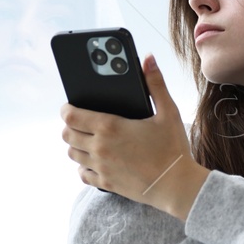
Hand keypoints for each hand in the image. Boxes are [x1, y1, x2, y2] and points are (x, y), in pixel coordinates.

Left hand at [61, 52, 210, 220]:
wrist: (177, 185)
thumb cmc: (173, 148)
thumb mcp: (168, 112)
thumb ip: (155, 84)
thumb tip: (148, 58)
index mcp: (110, 126)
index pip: (70, 115)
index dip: (66, 108)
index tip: (69, 105)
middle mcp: (100, 147)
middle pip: (67, 134)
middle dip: (69, 126)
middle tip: (78, 121)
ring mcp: (101, 167)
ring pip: (72, 154)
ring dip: (75, 145)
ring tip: (86, 138)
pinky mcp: (105, 182)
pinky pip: (82, 173)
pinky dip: (83, 166)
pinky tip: (93, 160)